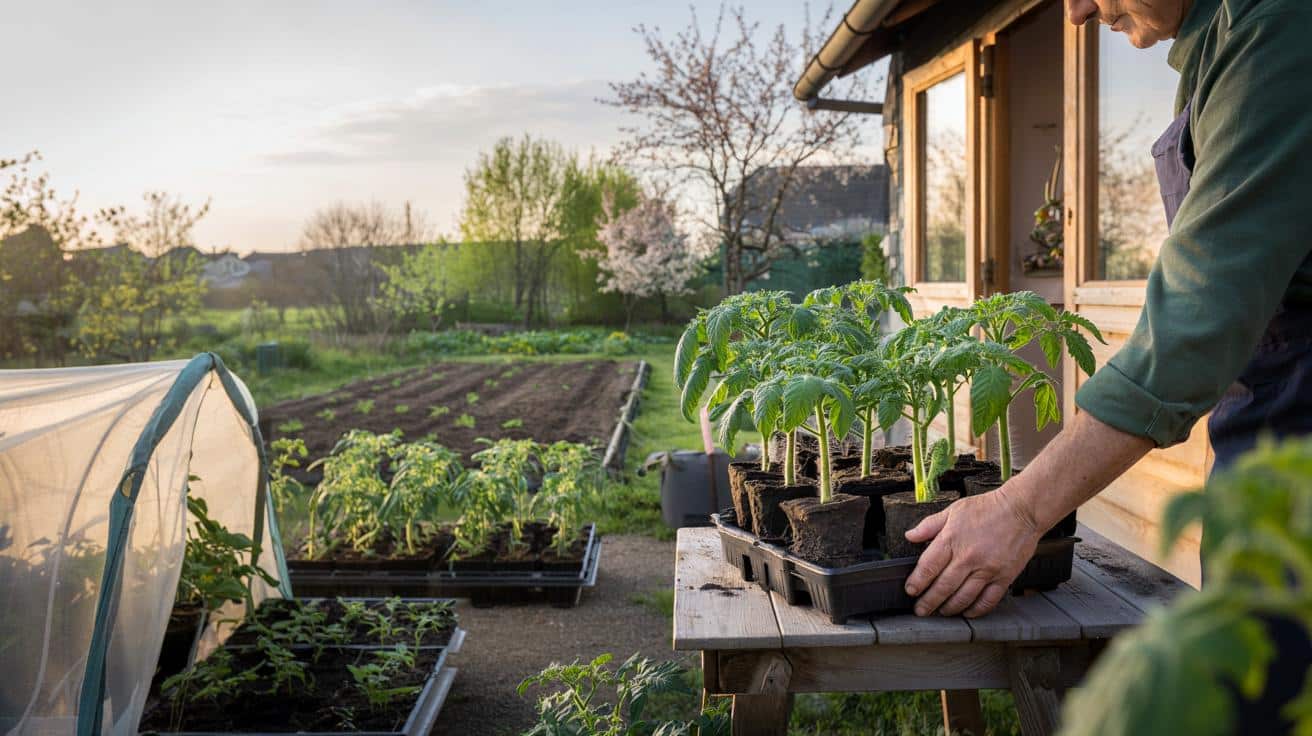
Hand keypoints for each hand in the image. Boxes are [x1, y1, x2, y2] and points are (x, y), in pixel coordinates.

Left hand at [903, 486, 1042, 616]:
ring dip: (949, 609)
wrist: (1022, 509)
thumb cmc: (987, 509)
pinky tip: (967, 612)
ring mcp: (987, 569)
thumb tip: (909, 536)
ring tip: (940, 612)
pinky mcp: (1004, 577)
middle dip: (929, 602)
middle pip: (943, 587)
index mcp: (952, 539)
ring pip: (963, 597)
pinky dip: (976, 610)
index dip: (917, 582)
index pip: (928, 566)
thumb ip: (929, 525)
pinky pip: (988, 600)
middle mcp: (968, 558)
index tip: (910, 590)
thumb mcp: (953, 511)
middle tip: (921, 610)